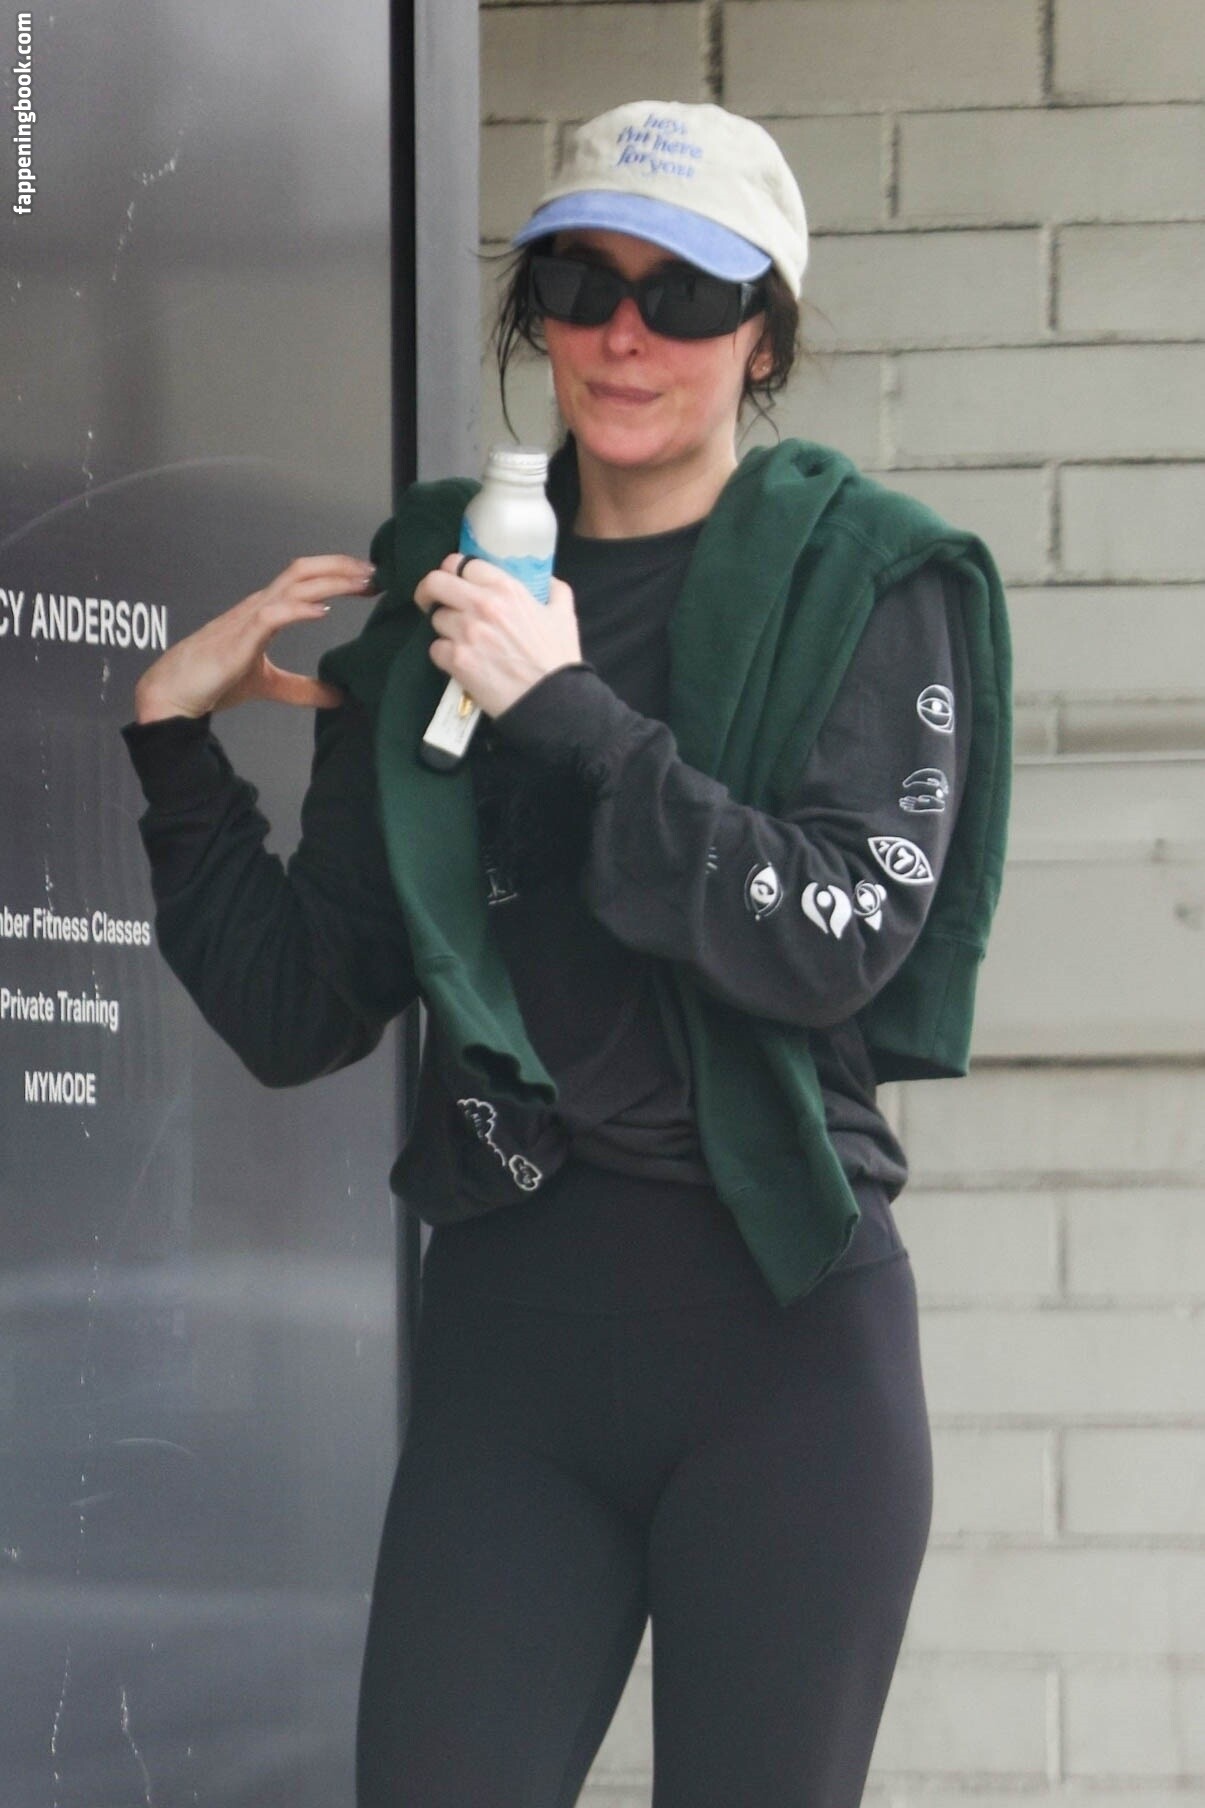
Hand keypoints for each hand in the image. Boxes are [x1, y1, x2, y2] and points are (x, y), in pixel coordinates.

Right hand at [133, 555, 378, 723]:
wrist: (175, 694)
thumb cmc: (215, 682)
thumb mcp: (269, 685)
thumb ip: (302, 689)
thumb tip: (337, 697)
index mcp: (266, 611)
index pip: (305, 579)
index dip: (337, 573)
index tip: (370, 579)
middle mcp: (259, 606)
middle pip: (303, 571)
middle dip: (342, 567)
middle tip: (376, 572)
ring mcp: (248, 618)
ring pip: (293, 585)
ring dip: (331, 582)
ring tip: (362, 584)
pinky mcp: (240, 638)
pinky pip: (273, 615)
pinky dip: (299, 610)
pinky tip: (322, 611)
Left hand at [413, 555, 580, 717]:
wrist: (551, 700)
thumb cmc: (558, 658)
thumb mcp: (564, 615)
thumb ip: (554, 590)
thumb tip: (544, 580)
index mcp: (505, 588)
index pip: (462, 563)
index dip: (454, 570)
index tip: (454, 580)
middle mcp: (480, 604)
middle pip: (435, 582)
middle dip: (429, 590)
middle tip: (432, 601)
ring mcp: (465, 632)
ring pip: (435, 619)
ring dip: (444, 628)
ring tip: (460, 640)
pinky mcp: (456, 660)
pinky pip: (435, 649)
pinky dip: (444, 655)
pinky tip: (460, 661)